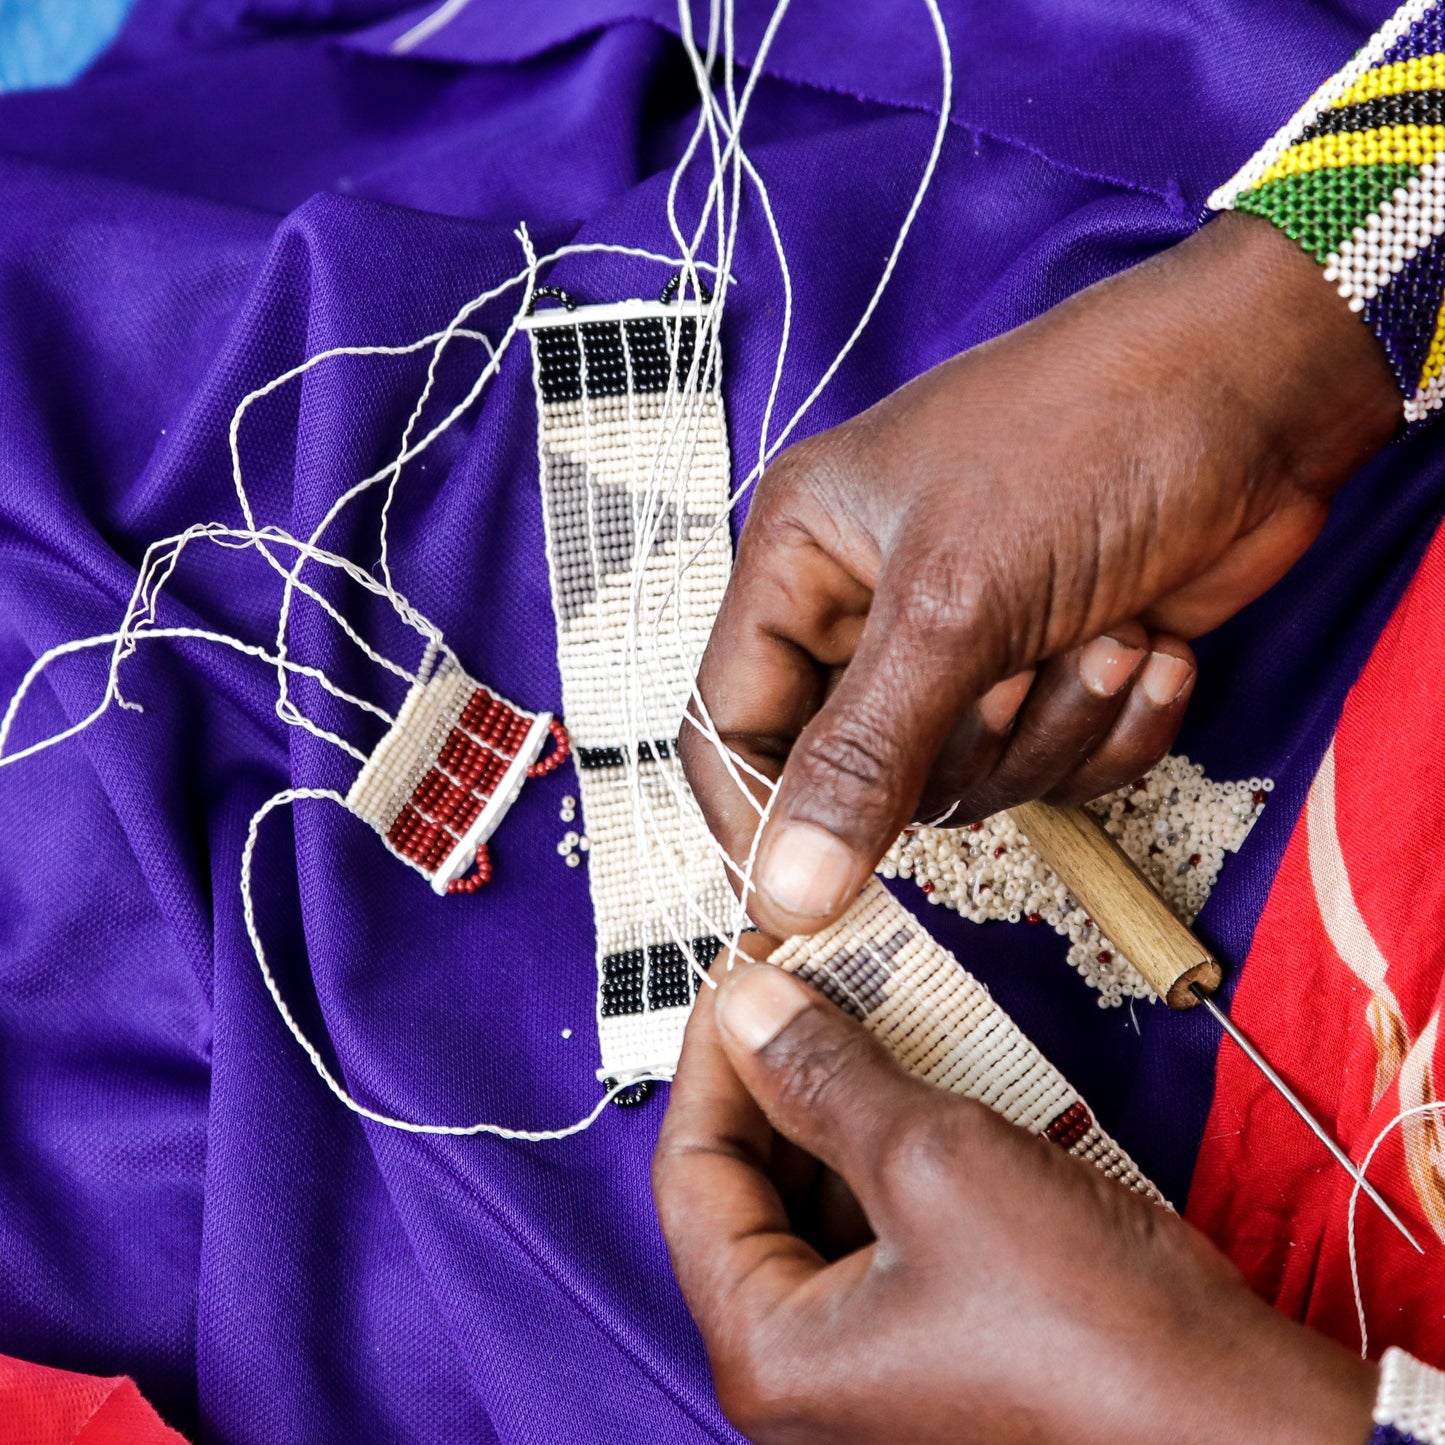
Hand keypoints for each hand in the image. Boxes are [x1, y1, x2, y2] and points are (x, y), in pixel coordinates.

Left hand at [653, 963, 1377, 1444]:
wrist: (1244, 1421)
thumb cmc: (1088, 1324)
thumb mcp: (936, 1165)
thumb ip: (825, 1076)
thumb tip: (747, 1003)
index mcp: (770, 1349)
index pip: (690, 1172)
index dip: (714, 1055)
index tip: (745, 971)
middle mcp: (807, 1361)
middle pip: (752, 1180)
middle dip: (783, 1069)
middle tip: (813, 975)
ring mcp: (874, 1349)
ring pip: (821, 1190)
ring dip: (846, 1095)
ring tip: (873, 1004)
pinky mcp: (937, 1326)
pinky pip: (884, 1213)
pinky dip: (898, 1137)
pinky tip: (929, 1072)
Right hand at [681, 212, 1398, 937]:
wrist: (1264, 392)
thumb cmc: (1080, 444)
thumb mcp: (953, 604)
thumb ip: (862, 758)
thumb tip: (787, 892)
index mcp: (801, 562)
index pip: (729, 722)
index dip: (754, 818)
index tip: (795, 905)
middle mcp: (868, 608)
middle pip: (858, 770)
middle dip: (958, 748)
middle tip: (1013, 679)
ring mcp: (963, 642)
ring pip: (967, 777)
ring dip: (1052, 730)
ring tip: (1105, 637)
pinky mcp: (1049, 666)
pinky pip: (1053, 766)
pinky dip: (1109, 728)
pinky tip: (1149, 646)